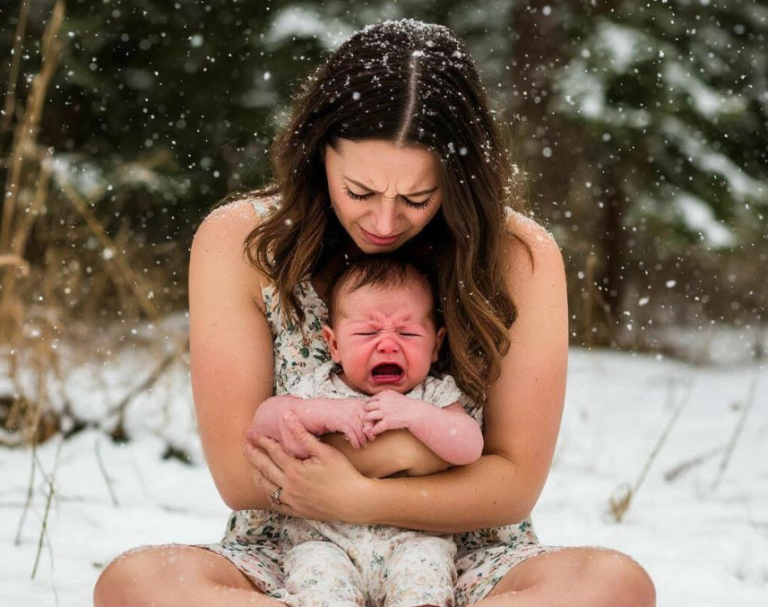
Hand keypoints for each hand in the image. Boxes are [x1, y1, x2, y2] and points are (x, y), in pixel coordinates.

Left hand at [244, 411, 372, 521]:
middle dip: (253, 455)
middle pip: (264, 468)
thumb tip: (287, 416)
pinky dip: (268, 494)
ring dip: (257, 474)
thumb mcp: (324, 451)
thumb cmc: (343, 473)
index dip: (263, 441)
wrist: (354, 502)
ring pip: (266, 487)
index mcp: (294, 470)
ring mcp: (291, 501)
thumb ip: (302, 435)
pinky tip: (267, 489)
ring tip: (252, 466)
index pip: (273, 452)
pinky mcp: (297, 511)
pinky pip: (276, 504)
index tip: (254, 433)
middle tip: (245, 445)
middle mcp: (289, 487)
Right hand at [321, 398, 369, 448]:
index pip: (371, 414)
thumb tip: (368, 424)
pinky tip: (356, 446)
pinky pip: (353, 435)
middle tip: (371, 439)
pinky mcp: (343, 423)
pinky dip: (355, 442)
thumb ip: (358, 413)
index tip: (374, 431)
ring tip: (363, 445)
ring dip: (363, 440)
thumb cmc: (333, 410)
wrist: (318, 411)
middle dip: (370, 433)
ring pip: (361, 431)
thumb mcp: (348, 407)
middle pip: (368, 423)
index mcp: (358, 403)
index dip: (373, 424)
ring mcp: (349, 415)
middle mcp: (355, 408)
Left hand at [363, 390, 426, 437]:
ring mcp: (384, 412)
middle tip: (367, 419)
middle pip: (366, 408)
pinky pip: (375, 427)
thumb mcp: (394, 396)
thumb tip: (375, 401)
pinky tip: (375, 432)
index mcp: (384, 395)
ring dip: (367, 422)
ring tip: (369, 426)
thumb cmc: (405, 405)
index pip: (370, 400)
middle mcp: (383, 402)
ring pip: (367, 417)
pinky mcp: (387, 422)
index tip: (370, 411)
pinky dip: (373, 431)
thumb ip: (384, 397)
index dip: (368, 407)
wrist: (415, 412)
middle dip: (366, 413)